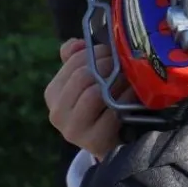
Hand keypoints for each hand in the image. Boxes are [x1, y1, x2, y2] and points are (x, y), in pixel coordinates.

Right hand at [44, 37, 136, 159]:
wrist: (109, 144)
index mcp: (53, 93)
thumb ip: (76, 59)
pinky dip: (125, 99)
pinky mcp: (93, 141)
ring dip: (116, 82)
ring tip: (130, 77)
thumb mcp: (85, 83)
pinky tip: (134, 94)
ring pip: (94, 94)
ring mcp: (73, 129)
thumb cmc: (98, 107)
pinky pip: (111, 113)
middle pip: (82, 76)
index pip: (73, 61)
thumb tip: (77, 43)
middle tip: (126, 62)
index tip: (114, 51)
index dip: (97, 52)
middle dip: (108, 65)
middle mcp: (57, 111)